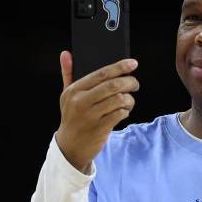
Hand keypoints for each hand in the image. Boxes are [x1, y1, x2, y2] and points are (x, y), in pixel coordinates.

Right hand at [55, 50, 138, 172]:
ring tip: (128, 100)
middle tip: (135, 84)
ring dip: (129, 99)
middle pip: (113, 86)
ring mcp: (90, 116)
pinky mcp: (99, 128)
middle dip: (129, 82)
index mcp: (74, 90)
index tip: (133, 63)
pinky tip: (123, 112)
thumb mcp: (66, 96)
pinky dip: (125, 111)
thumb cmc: (71, 117)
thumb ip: (68, 73)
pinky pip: (120, 114)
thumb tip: (66, 54)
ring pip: (119, 100)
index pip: (101, 74)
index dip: (120, 67)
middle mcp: (80, 102)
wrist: (70, 147)